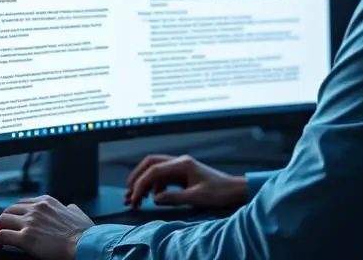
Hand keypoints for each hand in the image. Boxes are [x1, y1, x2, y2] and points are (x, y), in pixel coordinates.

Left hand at [0, 195, 93, 259]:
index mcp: (47, 201)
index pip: (22, 203)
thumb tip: (69, 208)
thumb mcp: (77, 213)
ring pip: (1, 221)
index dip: (13, 213)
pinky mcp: (25, 237)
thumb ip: (70, 208)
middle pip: (9, 210)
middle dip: (1, 221)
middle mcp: (37, 208)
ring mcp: (30, 222)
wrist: (85, 245)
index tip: (11, 222)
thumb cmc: (84, 233)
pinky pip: (1, 237)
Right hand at [125, 153, 246, 208]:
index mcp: (182, 164)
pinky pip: (162, 177)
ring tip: (136, 200)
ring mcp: (180, 167)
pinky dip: (154, 187)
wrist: (234, 190)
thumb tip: (154, 199)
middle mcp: (179, 162)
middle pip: (151, 163)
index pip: (154, 170)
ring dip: (144, 183)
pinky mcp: (182, 175)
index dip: (141, 183)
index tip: (134, 197)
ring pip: (155, 170)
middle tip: (128, 193)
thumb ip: (173, 197)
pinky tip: (152, 198)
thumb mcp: (196, 197)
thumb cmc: (218, 192)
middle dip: (137, 177)